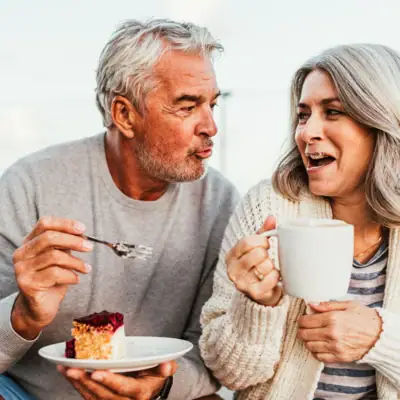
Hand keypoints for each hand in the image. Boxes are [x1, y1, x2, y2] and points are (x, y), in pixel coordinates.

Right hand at [11, 216, 92, 338]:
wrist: (39, 307)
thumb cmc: (52, 280)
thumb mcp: (60, 258)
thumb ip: (66, 245)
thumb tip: (82, 234)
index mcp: (29, 242)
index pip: (44, 223)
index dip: (64, 224)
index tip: (83, 229)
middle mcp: (22, 253)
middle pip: (49, 238)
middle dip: (73, 241)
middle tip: (89, 247)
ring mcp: (22, 268)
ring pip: (54, 256)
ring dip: (76, 262)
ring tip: (86, 268)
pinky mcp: (27, 283)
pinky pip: (55, 274)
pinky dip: (71, 275)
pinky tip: (76, 279)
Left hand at [58, 361, 177, 399]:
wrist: (149, 387)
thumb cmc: (154, 375)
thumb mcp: (163, 370)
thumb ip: (164, 368)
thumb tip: (167, 364)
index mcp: (139, 393)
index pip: (123, 387)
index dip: (109, 381)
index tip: (96, 372)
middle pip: (102, 394)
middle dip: (85, 382)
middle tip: (72, 368)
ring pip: (91, 396)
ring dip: (76, 383)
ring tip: (64, 368)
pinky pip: (87, 395)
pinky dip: (75, 384)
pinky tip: (65, 372)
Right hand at [226, 216, 281, 306]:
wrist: (259, 293)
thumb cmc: (256, 266)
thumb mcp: (256, 247)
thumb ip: (263, 232)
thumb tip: (272, 218)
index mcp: (231, 255)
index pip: (247, 242)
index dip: (261, 241)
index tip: (266, 244)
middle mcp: (233, 269)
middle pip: (257, 253)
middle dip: (267, 254)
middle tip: (266, 258)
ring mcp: (242, 282)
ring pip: (265, 266)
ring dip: (272, 266)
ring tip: (268, 269)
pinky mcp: (253, 293)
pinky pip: (270, 280)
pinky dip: (275, 277)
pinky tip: (273, 277)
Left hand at [297, 301, 381, 362]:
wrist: (381, 336)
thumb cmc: (365, 318)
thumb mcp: (347, 305)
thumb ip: (327, 305)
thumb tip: (311, 304)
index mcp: (332, 319)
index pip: (306, 321)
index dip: (301, 320)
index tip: (302, 319)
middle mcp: (332, 334)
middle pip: (305, 334)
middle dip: (301, 330)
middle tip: (303, 328)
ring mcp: (336, 347)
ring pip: (310, 346)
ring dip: (307, 341)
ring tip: (311, 336)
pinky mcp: (340, 357)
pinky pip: (320, 357)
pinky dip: (316, 352)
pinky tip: (319, 346)